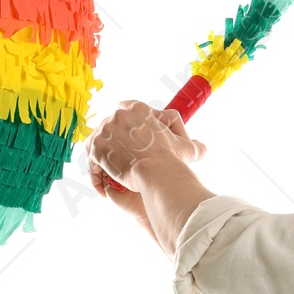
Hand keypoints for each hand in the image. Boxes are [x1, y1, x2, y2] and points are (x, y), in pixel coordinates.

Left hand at [89, 100, 205, 202]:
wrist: (158, 173)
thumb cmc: (172, 160)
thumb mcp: (187, 149)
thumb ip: (195, 145)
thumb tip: (202, 149)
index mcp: (137, 109)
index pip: (123, 108)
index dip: (124, 124)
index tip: (127, 139)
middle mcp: (118, 115)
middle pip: (108, 126)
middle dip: (111, 142)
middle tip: (118, 160)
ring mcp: (105, 130)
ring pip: (96, 142)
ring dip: (100, 157)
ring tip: (108, 175)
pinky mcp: (97, 148)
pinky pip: (91, 160)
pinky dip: (95, 173)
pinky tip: (102, 185)